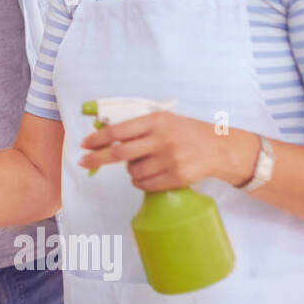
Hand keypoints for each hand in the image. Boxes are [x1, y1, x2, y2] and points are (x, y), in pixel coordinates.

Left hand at [79, 111, 258, 191]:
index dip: (98, 139)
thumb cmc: (186, 132)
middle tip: (84, 162)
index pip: (119, 130)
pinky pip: (145, 184)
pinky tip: (147, 174)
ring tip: (140, 163)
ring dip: (129, 170)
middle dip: (97, 159)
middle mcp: (162, 140)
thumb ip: (137, 126)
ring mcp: (170, 160)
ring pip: (133, 171)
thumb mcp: (164, 120)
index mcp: (156, 121)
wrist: (219, 148)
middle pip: (120, 153)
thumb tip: (105, 136)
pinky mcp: (177, 177)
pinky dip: (140, 181)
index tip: (84, 144)